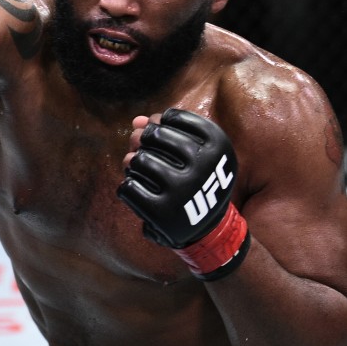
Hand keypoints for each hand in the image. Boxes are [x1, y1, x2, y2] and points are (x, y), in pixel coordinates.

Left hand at [117, 108, 250, 279]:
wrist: (208, 229)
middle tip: (146, 151)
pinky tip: (139, 192)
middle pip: (153, 135)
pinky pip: (128, 187)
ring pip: (137, 160)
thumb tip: (137, 121)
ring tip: (143, 172)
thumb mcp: (195, 154)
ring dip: (133, 164)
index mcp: (218, 145)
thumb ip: (165, 130)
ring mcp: (182, 189)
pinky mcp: (163, 212)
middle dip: (143, 141)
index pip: (173, 117)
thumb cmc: (196, 181)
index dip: (160, 123)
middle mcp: (204, 165)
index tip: (163, 134)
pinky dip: (128, 188)